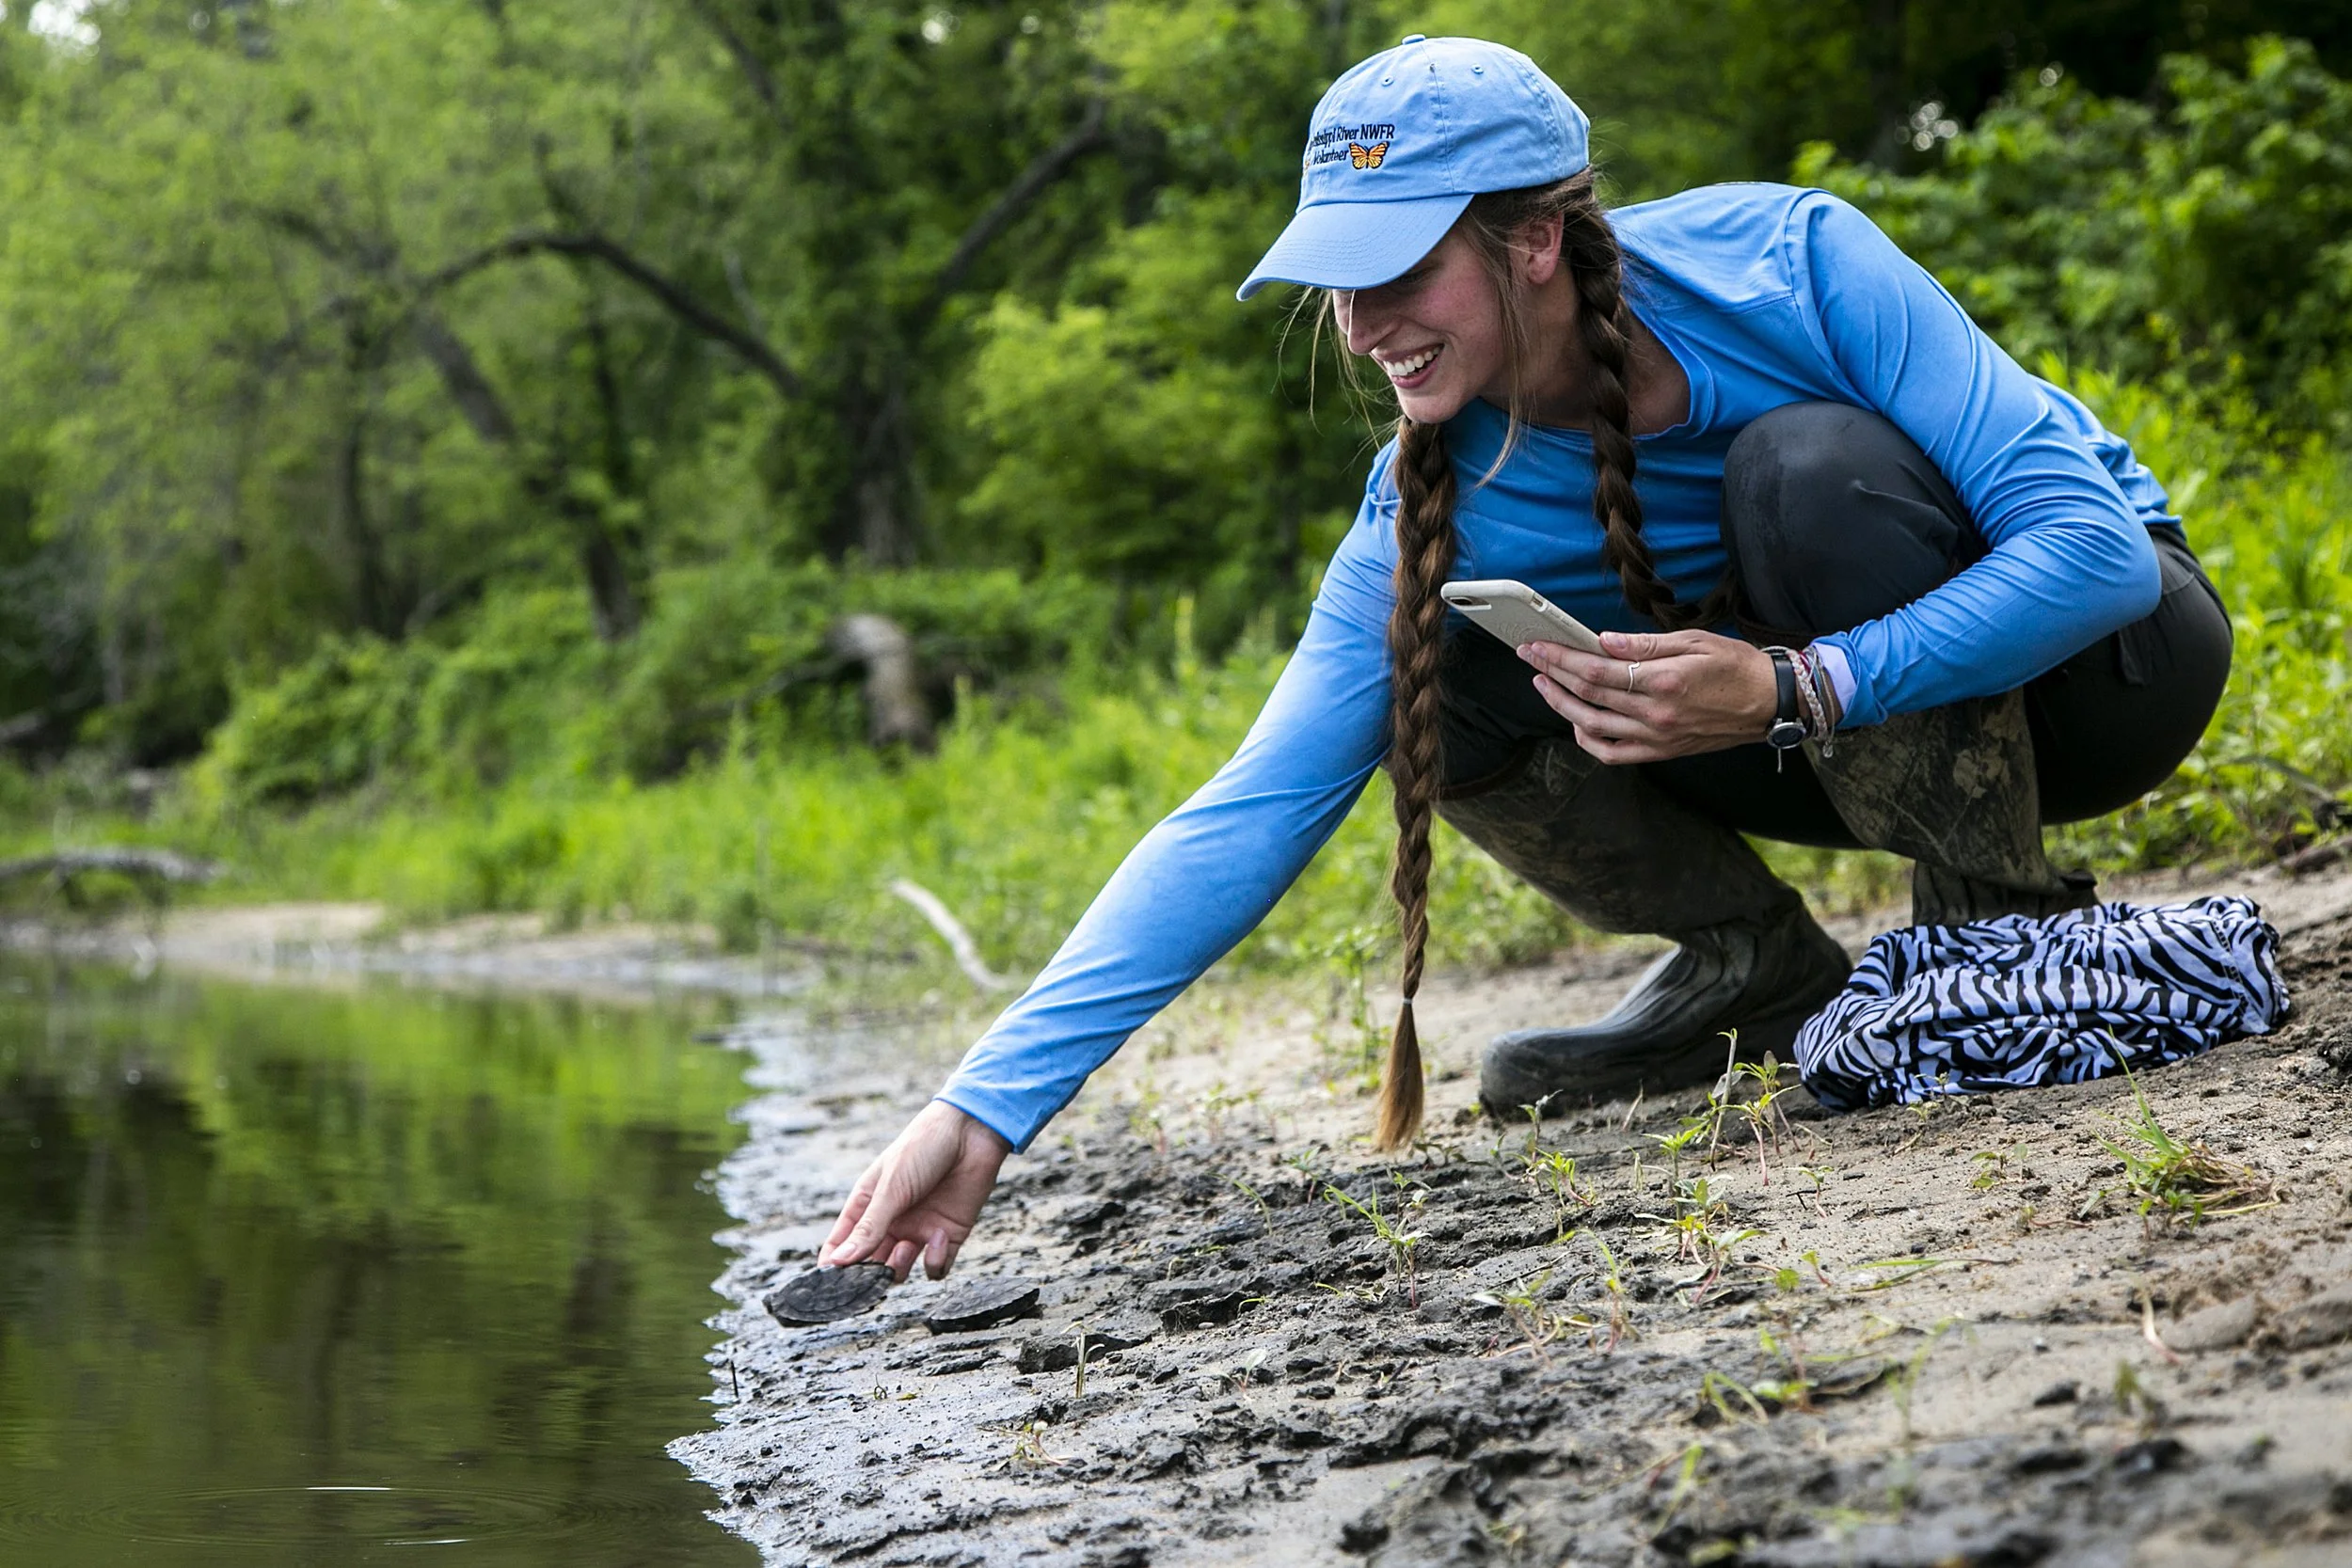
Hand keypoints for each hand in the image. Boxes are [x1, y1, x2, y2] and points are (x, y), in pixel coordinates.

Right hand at [820, 1100, 1011, 1280]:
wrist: (971, 1132)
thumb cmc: (923, 1149)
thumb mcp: (891, 1188)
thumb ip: (869, 1228)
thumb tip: (836, 1262)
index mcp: (868, 1205)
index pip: (842, 1243)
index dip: (834, 1265)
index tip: (828, 1288)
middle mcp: (892, 1222)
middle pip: (871, 1263)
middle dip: (869, 1275)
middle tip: (871, 1278)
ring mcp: (920, 1229)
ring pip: (901, 1270)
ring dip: (900, 1269)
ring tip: (906, 1249)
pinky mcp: (949, 1236)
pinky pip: (937, 1266)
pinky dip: (935, 1261)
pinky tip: (938, 1237)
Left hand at [1521, 628, 1780, 763]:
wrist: (1770, 703)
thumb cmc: (1736, 666)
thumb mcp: (1694, 641)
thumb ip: (1644, 644)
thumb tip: (1602, 641)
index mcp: (1664, 681)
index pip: (1596, 670)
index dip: (1560, 658)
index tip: (1537, 646)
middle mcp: (1656, 714)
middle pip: (1588, 696)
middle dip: (1553, 674)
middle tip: (1530, 658)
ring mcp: (1657, 737)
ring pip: (1593, 727)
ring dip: (1561, 705)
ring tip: (1545, 685)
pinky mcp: (1662, 752)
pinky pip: (1614, 753)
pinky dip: (1588, 740)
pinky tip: (1577, 721)